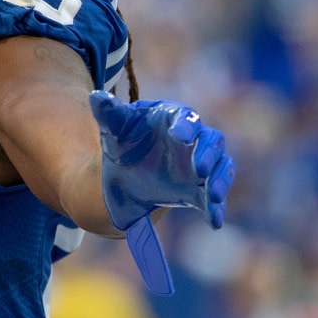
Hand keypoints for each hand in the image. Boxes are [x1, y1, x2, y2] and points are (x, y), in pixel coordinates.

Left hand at [90, 91, 235, 295]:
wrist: (123, 174)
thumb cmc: (122, 141)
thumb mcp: (113, 128)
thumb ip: (108, 113)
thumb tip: (96, 96)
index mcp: (173, 118)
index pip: (186, 117)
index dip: (186, 125)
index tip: (180, 136)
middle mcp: (193, 140)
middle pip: (212, 141)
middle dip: (209, 154)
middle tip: (200, 168)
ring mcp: (200, 165)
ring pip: (221, 168)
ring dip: (220, 181)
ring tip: (215, 196)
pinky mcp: (199, 189)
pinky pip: (213, 198)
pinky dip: (216, 209)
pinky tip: (214, 221)